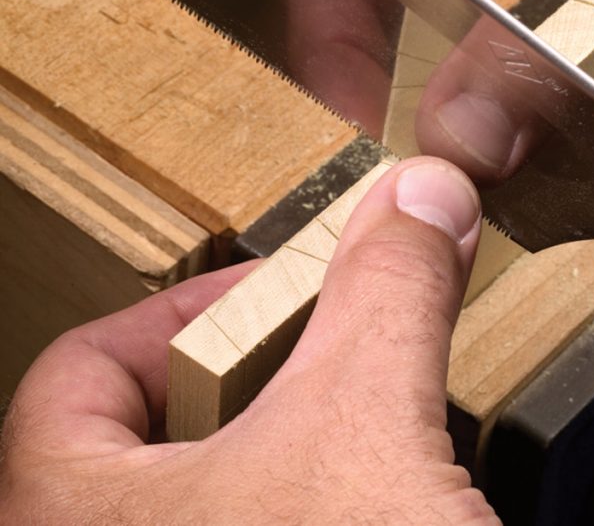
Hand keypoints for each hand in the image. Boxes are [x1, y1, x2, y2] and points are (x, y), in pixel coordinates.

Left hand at [0, 157, 497, 523]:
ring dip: (284, 440)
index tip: (261, 292)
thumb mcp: (365, 424)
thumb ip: (388, 297)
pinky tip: (379, 496)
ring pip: (205, 493)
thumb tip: (422, 199)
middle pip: (144, 429)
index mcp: (71, 515)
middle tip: (313, 348)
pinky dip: (311, 498)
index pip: (77, 370)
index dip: (176, 310)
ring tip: (357, 412)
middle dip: (248, 372)